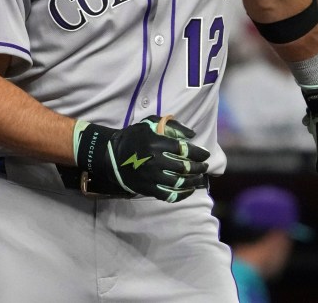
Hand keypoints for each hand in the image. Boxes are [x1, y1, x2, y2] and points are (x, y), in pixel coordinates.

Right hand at [76, 115, 209, 202]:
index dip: (199, 152)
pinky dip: (182, 194)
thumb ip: (172, 125)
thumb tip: (191, 134)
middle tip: (205, 167)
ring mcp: (152, 177)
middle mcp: (155, 161)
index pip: (184, 149)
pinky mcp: (148, 188)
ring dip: (193, 181)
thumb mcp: (150, 123)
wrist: (112, 156)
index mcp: (156, 143)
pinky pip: (169, 195)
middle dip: (199, 167)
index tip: (205, 154)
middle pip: (185, 167)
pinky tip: (189, 190)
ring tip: (200, 179)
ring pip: (179, 182)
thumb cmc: (134, 137)